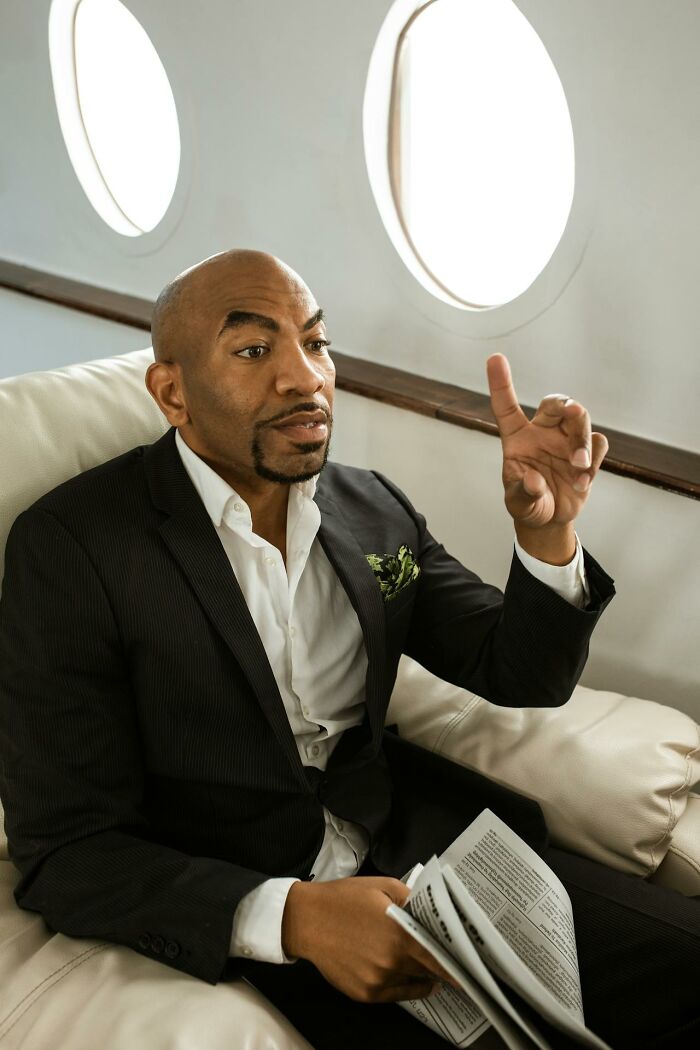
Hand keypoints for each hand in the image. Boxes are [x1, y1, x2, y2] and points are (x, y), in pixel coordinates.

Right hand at [281, 876, 458, 1002]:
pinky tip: (404, 972)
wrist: (306, 920)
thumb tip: (433, 914)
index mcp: (399, 934)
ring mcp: (377, 982)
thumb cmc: (345, 898)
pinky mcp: (365, 994)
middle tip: (448, 957)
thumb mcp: (383, 886)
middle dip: (439, 965)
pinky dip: (404, 985)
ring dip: (421, 974)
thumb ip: (413, 899)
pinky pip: (396, 994)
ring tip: (424, 963)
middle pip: (429, 971)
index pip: (440, 957)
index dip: (457, 963)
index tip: (472, 966)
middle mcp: (391, 963)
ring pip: (413, 984)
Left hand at [486, 354, 607, 540]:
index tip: (495, 358)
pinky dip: (594, 459)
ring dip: (583, 440)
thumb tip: (534, 481)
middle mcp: (543, 432)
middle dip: (566, 405)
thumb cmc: (528, 503)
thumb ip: (523, 493)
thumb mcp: (519, 503)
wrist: (551, 519)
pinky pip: (598, 443)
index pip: (506, 406)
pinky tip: (582, 482)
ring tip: (578, 466)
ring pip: (580, 419)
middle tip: (575, 412)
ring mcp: (567, 441)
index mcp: (517, 438)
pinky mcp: (588, 454)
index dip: (500, 383)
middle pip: (556, 404)